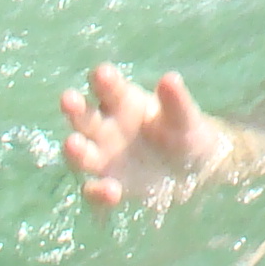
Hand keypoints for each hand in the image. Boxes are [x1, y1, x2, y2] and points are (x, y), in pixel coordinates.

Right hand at [59, 63, 234, 207]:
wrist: (196, 169)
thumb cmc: (184, 131)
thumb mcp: (184, 117)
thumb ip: (176, 101)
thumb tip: (170, 78)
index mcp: (123, 102)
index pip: (108, 87)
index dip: (103, 80)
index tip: (102, 74)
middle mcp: (106, 128)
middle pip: (83, 117)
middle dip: (74, 108)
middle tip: (68, 99)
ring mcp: (104, 158)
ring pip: (81, 154)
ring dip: (75, 149)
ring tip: (73, 143)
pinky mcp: (109, 186)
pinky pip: (95, 190)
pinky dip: (98, 192)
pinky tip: (112, 191)